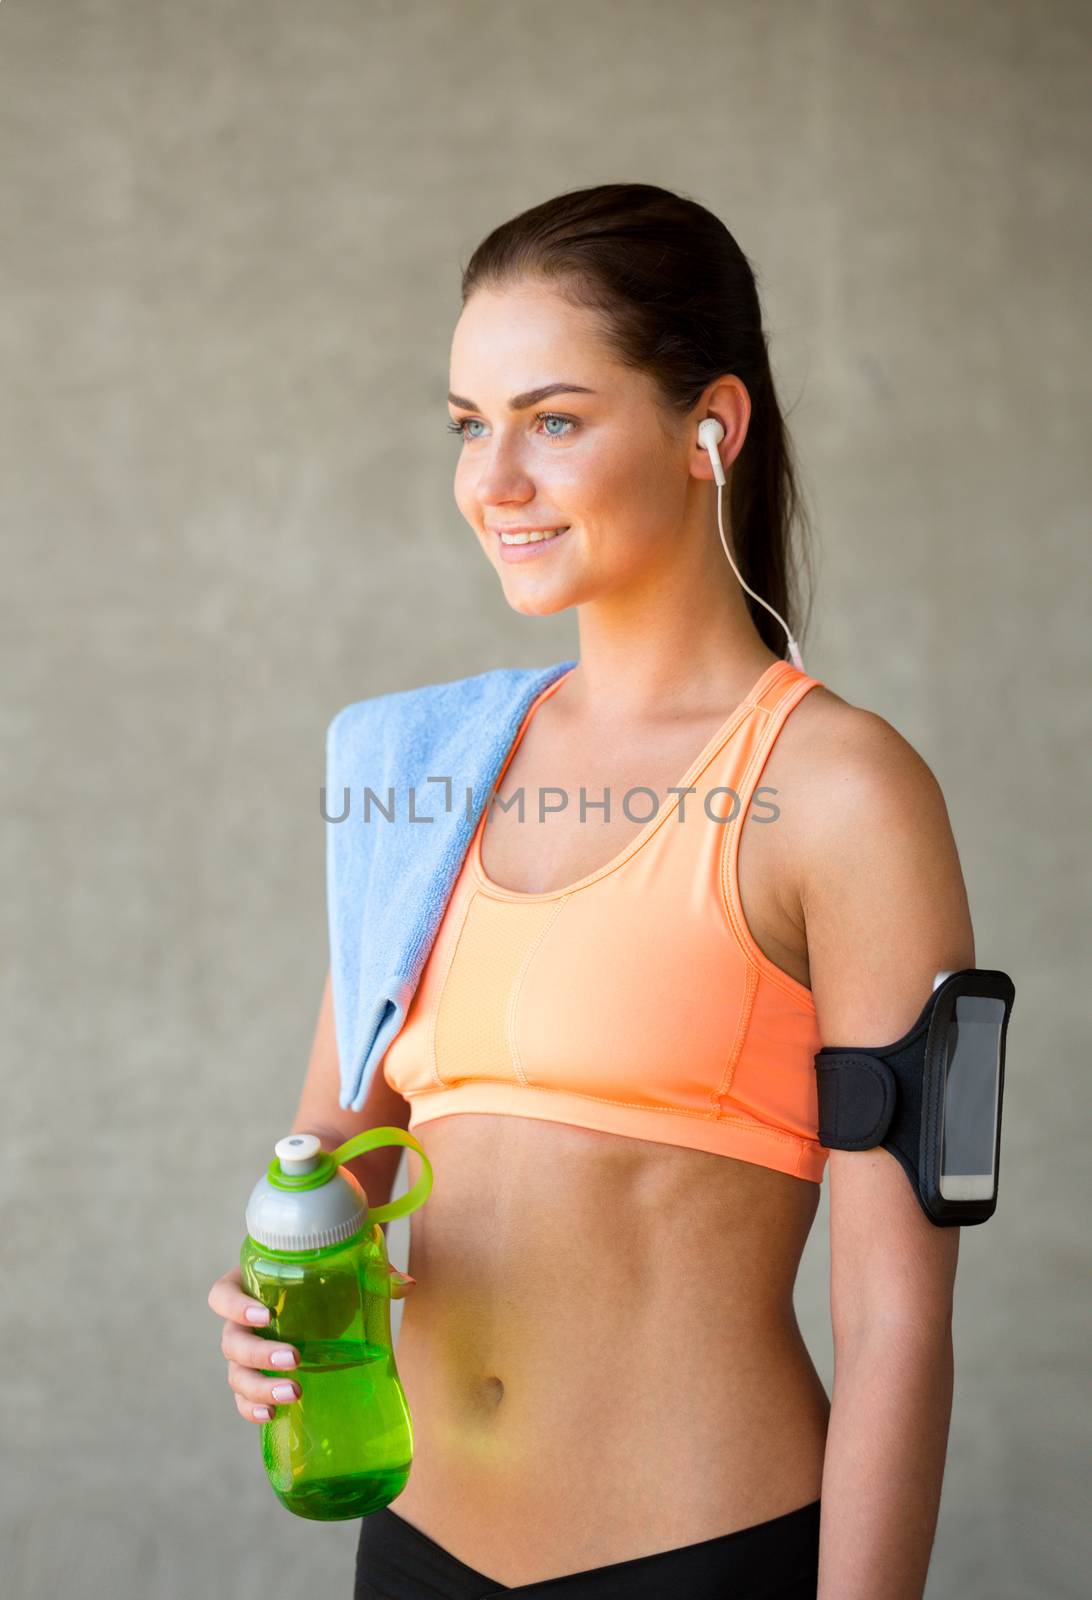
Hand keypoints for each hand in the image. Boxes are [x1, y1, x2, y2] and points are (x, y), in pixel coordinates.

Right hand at [207, 1263, 416, 1423]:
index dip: (235, 1307)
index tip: (267, 1315)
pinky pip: (244, 1398)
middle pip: (231, 1341)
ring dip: (259, 1387)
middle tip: (295, 1358)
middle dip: (258, 1354)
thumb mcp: (347, 1265)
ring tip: (294, 1392)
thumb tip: (408, 1284)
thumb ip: (374, 1272)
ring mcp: (249, 1352)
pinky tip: (271, 1417)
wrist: (328, 1289)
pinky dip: (252, 1410)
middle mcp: (243, 1321)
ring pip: (236, 1374)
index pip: (223, 1295)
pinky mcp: (261, 1376)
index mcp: (251, 1284)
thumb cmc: (330, 1272)